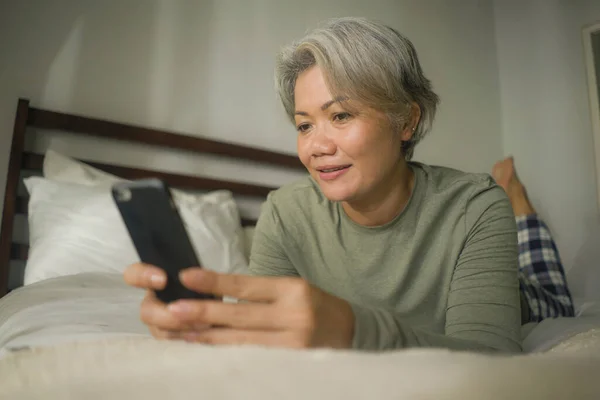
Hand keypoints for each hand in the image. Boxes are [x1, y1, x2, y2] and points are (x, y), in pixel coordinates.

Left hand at [123, 263, 355, 348]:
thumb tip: (217, 294)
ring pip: (240, 341)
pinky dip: (227, 354)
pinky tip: (209, 349)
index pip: (247, 285)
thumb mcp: (294, 288)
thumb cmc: (316, 306)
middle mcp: (294, 315)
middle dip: (203, 313)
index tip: (186, 276)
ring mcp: (293, 344)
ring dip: (208, 337)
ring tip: (181, 332)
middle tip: (173, 309)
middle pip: (239, 315)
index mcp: (293, 289)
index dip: (215, 280)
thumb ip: (260, 293)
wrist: (352, 332)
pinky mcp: (291, 363)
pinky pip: (251, 358)